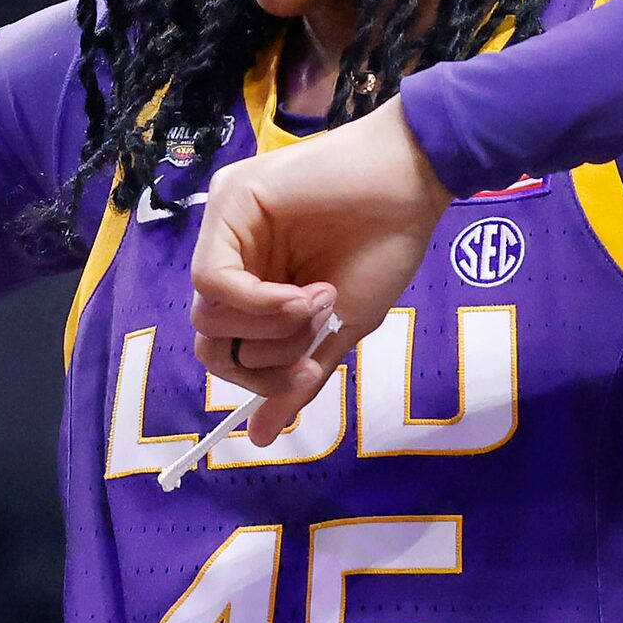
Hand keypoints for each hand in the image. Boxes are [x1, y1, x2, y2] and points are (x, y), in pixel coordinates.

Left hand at [189, 100, 453, 443]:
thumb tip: (262, 438)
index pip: (225, 351)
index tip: (308, 369)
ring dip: (270, 326)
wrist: (415, 185)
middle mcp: (233, 253)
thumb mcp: (340, 328)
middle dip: (265, 355)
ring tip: (321, 301)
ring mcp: (226, 226)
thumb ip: (300, 376)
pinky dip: (260, 302)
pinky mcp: (229, 200)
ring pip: (207, 313)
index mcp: (256, 283)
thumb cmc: (387, 246)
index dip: (261, 378)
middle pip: (209, 338)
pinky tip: (305, 292)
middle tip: (316, 332)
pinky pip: (214, 279)